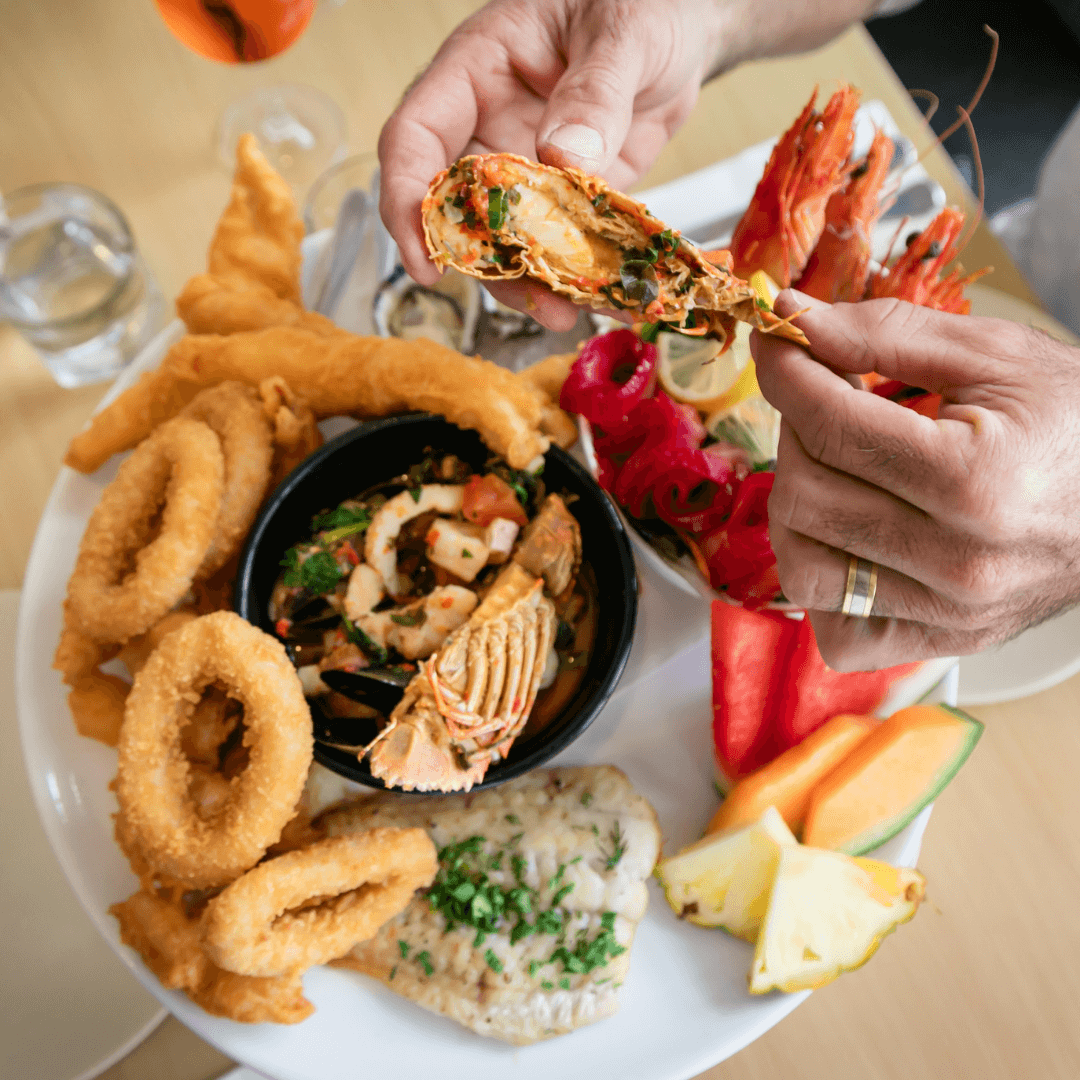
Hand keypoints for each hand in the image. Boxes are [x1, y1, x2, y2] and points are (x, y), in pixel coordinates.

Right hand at [377, 0, 727, 330]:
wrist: (684, 29)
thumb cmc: (641, 2)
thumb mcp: (622, 31)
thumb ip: (594, 92)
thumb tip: (562, 157)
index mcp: (475, 72)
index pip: (415, 139)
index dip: (408, 201)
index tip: (426, 258)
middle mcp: (490, 128)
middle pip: (456, 209)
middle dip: (481, 262)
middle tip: (522, 294)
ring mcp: (526, 170)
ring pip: (505, 240)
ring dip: (529, 282)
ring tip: (565, 311)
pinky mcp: (565, 201)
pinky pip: (559, 246)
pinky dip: (574, 277)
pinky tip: (598, 297)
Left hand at [751, 290, 1079, 670]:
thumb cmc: (1077, 421)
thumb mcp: (995, 355)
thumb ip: (884, 334)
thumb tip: (792, 319)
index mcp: (974, 479)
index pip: (829, 425)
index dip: (786, 373)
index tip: (777, 344)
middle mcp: (958, 561)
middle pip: (804, 495)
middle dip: (797, 435)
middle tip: (830, 407)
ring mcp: (948, 613)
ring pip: (802, 570)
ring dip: (800, 510)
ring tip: (841, 471)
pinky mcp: (940, 642)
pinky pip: (837, 633)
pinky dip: (825, 584)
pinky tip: (852, 537)